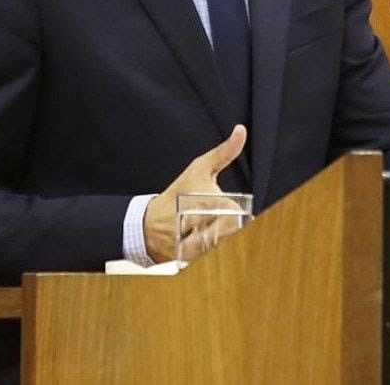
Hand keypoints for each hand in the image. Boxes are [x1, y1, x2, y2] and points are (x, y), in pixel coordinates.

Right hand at [143, 125, 246, 263]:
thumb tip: (241, 130)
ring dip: (221, 239)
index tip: (233, 209)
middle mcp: (195, 220)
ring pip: (221, 243)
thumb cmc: (179, 191)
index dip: (236, 211)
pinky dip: (210, 251)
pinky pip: (209, 257)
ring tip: (211, 231)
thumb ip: (224, 152)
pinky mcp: (187, 258)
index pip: (233, 209)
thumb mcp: (200, 168)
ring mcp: (190, 241)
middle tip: (220, 221)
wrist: (148, 224)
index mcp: (201, 197)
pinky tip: (204, 244)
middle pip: (230, 228)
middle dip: (229, 226)